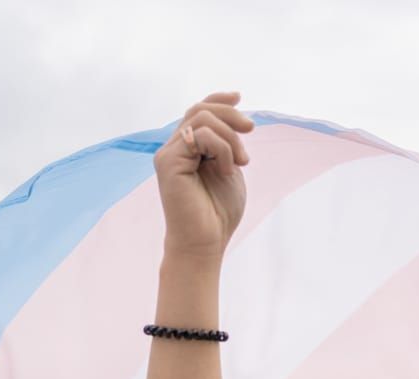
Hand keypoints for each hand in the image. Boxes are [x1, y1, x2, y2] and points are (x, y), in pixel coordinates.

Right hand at [154, 92, 253, 260]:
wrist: (206, 242)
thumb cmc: (219, 213)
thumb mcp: (230, 168)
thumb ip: (227, 144)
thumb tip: (236, 120)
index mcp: (188, 149)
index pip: (198, 111)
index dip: (218, 99)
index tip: (238, 96)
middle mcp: (174, 148)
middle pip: (200, 110)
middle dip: (230, 115)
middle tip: (251, 130)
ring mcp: (168, 154)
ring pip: (202, 119)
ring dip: (230, 137)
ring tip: (242, 162)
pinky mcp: (167, 162)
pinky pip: (200, 136)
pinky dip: (222, 148)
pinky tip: (227, 170)